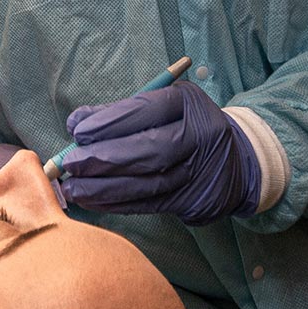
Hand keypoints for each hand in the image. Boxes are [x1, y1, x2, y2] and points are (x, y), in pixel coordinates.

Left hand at [58, 82, 260, 225]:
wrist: (237, 159)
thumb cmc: (184, 124)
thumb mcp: (162, 105)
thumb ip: (121, 112)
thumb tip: (76, 124)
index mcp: (189, 104)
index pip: (148, 110)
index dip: (110, 121)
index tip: (78, 130)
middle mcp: (200, 137)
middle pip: (150, 150)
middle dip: (104, 158)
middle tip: (71, 164)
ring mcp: (199, 172)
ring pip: (149, 183)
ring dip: (105, 188)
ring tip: (73, 189)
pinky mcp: (194, 201)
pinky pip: (150, 204)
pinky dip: (118, 204)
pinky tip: (93, 201)